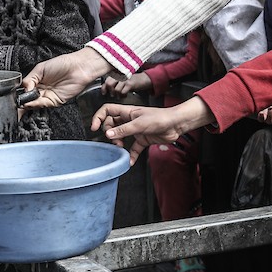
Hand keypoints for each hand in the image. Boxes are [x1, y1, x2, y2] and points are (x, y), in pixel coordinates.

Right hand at [22, 48, 110, 108]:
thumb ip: (30, 79)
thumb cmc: (63, 64)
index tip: (12, 97)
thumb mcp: (41, 68)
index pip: (24, 90)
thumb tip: (23, 88)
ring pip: (33, 104)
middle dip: (20, 103)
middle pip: (27, 99)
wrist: (79, 67)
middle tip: (14, 104)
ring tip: (22, 101)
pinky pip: (43, 104)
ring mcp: (48, 96)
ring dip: (27, 104)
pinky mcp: (55, 101)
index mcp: (36, 81)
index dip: (18, 94)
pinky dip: (35, 104)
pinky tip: (30, 102)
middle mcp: (41, 90)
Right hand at [91, 97, 213, 163]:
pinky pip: (133, 147)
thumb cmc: (161, 118)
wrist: (176, 124)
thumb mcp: (139, 124)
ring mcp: (136, 130)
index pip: (107, 110)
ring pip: (121, 136)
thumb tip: (108, 134)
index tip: (94, 128)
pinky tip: (129, 161)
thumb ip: (123, 130)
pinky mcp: (143, 139)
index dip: (99, 117)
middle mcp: (130, 120)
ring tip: (120, 148)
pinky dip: (131, 154)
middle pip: (111, 125)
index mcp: (127, 112)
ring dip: (118, 143)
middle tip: (114, 140)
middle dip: (110, 133)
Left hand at [101, 72, 152, 98]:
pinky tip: (125, 95)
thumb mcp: (121, 79)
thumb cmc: (132, 79)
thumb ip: (113, 82)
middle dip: (110, 91)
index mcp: (116, 73)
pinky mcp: (130, 83)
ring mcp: (125, 79)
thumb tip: (104, 88)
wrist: (144, 78)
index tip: (104, 92)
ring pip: (116, 89)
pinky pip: (123, 92)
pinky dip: (123, 96)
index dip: (104, 88)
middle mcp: (120, 74)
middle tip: (113, 94)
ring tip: (120, 95)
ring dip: (117, 95)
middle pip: (109, 84)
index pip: (106, 80)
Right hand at [258, 101, 271, 125]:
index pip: (261, 119)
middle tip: (271, 107)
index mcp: (265, 116)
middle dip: (270, 115)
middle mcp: (271, 119)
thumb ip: (264, 102)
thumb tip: (260, 101)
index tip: (261, 113)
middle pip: (269, 121)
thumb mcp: (267, 100)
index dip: (261, 117)